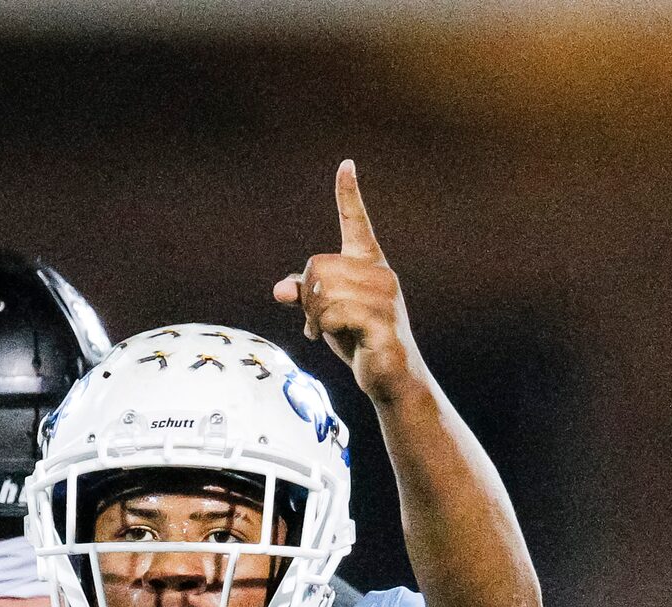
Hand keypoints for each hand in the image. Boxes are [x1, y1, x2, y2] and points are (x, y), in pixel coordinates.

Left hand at [272, 159, 428, 408]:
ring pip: (323, 291)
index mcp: (368, 265)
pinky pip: (334, 313)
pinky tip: (331, 338)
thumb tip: (279, 289)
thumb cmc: (360, 340)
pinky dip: (324, 328)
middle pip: (318, 266)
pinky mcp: (381, 322)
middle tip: (314, 321)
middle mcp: (380, 274)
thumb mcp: (328, 314)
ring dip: (314, 316)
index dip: (348, 194)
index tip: (345, 164)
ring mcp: (384, 298)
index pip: (356, 223)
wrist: (391, 377)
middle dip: (307, 297)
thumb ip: (306, 297)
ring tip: (322, 331)